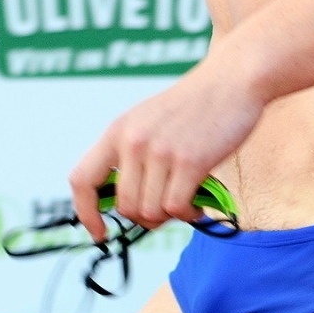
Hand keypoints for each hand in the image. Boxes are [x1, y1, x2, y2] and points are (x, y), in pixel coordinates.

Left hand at [68, 66, 264, 241]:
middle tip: (167, 207)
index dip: (86, 213)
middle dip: (146, 217)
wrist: (231, 79)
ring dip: (170, 216)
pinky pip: (176, 209)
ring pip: (150, 212)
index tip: (99, 233)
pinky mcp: (190, 161)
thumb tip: (126, 204)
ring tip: (186, 200)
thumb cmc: (194, 105)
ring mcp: (160, 151)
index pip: (81, 180)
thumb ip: (131, 154)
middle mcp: (133, 141)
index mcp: (118, 131)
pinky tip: (198, 202)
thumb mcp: (148, 120)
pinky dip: (188, 214)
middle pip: (125, 207)